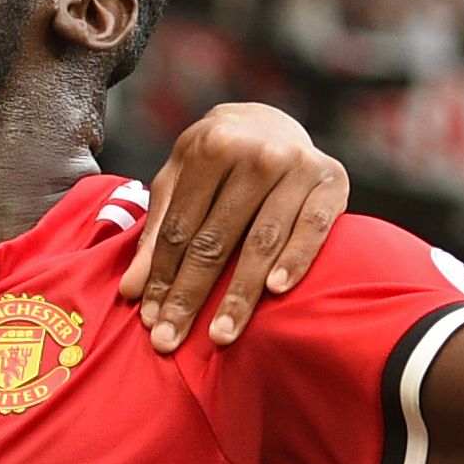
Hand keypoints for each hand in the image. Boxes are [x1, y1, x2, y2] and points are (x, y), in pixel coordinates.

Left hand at [117, 103, 349, 351]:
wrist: (272, 122)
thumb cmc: (215, 162)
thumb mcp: (178, 182)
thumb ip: (156, 234)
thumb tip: (131, 292)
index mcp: (211, 147)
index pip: (180, 228)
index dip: (161, 277)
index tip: (149, 320)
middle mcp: (256, 154)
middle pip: (215, 240)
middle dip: (190, 296)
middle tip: (170, 341)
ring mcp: (298, 166)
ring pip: (260, 242)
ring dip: (239, 294)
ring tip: (220, 335)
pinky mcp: (332, 181)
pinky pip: (312, 229)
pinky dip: (295, 260)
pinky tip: (275, 292)